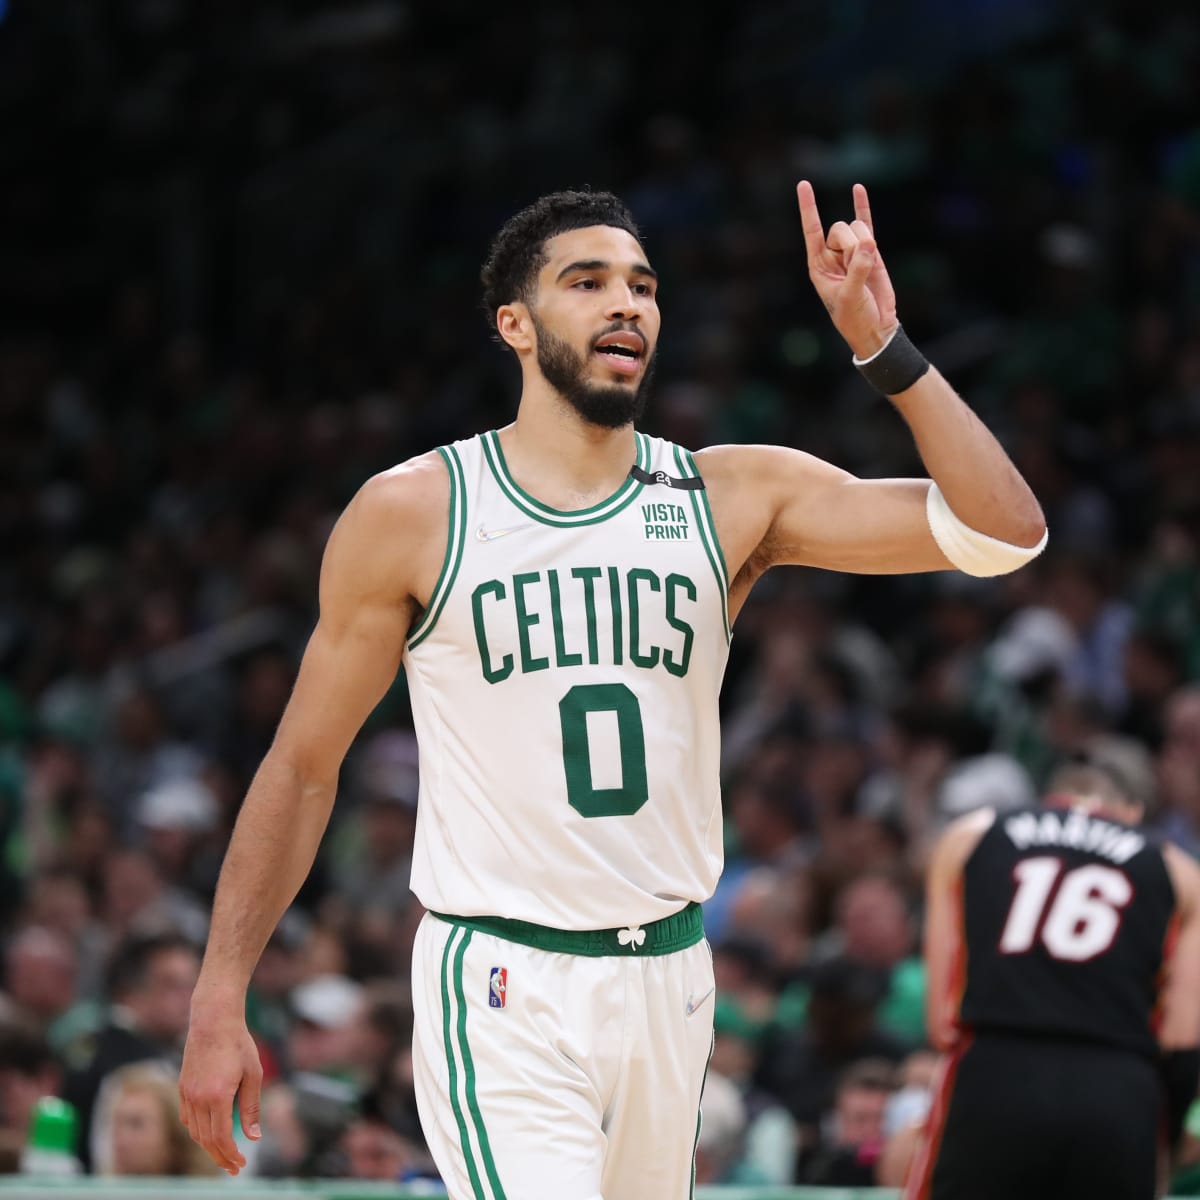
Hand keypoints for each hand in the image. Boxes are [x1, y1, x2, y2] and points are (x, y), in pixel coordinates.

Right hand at [178, 1005, 262, 1175]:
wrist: (213, 1021)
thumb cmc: (238, 1044)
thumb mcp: (253, 1074)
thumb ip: (252, 1107)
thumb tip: (254, 1137)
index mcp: (218, 1096)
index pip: (221, 1138)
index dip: (230, 1155)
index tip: (240, 1164)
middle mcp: (198, 1099)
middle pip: (206, 1140)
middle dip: (220, 1158)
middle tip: (234, 1168)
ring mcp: (187, 1094)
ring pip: (195, 1132)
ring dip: (209, 1147)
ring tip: (224, 1154)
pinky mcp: (182, 1088)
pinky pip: (188, 1118)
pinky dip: (198, 1131)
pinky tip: (209, 1133)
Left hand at [797, 180, 897, 358]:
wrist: (875, 327)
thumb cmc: (855, 317)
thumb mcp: (850, 297)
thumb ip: (858, 270)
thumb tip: (869, 244)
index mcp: (818, 266)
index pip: (811, 231)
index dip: (808, 208)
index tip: (803, 184)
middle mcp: (831, 255)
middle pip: (840, 229)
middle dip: (851, 245)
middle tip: (857, 270)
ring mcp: (851, 251)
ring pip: (858, 229)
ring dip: (865, 246)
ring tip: (866, 271)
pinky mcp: (870, 252)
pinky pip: (866, 223)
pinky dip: (862, 206)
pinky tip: (858, 188)